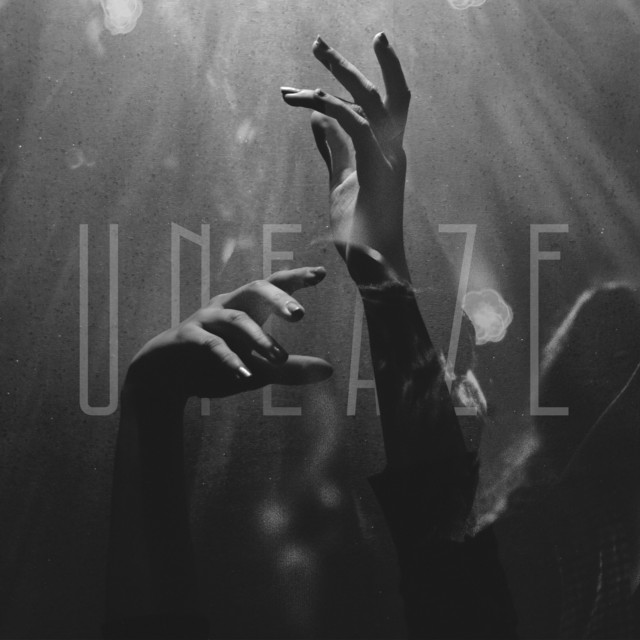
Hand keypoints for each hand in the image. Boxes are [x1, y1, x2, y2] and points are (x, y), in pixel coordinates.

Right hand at [126, 266, 332, 399]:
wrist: (166, 378)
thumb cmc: (215, 367)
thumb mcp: (258, 371)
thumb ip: (290, 370)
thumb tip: (329, 370)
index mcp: (246, 308)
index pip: (274, 286)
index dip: (296, 278)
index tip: (321, 273)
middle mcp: (227, 306)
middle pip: (254, 289)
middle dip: (278, 298)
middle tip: (300, 314)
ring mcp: (206, 320)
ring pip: (236, 320)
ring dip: (258, 339)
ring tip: (279, 358)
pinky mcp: (187, 338)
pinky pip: (210, 344)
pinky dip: (228, 359)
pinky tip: (244, 375)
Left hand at [282, 33, 410, 280]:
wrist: (373, 267)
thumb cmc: (359, 230)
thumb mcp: (340, 182)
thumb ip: (332, 150)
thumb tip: (317, 121)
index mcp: (387, 152)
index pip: (376, 107)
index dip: (349, 86)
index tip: (319, 70)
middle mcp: (393, 150)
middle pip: (384, 93)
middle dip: (353, 65)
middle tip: (319, 43)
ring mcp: (390, 159)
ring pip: (371, 100)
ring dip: (341, 73)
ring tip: (316, 51)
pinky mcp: (378, 170)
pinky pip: (355, 126)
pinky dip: (331, 107)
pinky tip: (306, 99)